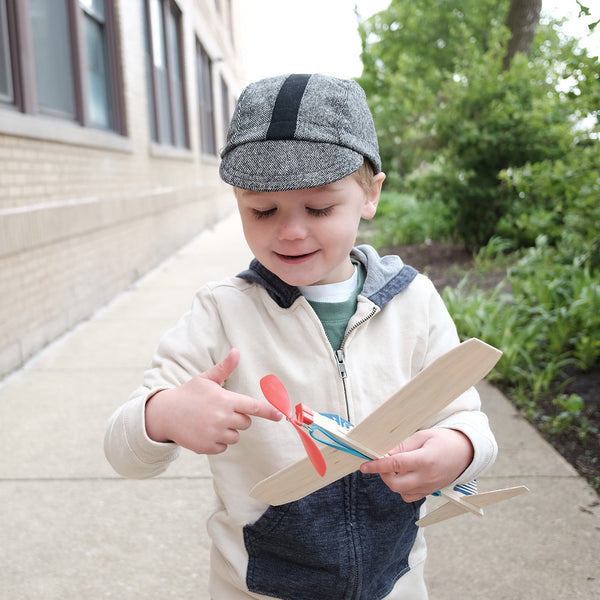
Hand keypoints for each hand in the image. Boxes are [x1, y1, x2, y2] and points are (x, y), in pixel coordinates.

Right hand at [145, 348, 281, 453]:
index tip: (280, 416)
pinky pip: (223, 447)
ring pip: (235, 437)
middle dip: (237, 418)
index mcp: (226, 400)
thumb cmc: (189, 394)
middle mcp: (223, 418)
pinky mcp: (207, 447)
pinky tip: (204, 432)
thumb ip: (225, 368)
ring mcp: (215, 433)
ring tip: (210, 421)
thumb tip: (237, 351)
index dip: (269, 412)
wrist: (165, 414)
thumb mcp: (206, 379)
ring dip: (227, 431)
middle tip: (220, 411)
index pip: (254, 407)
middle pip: (246, 423)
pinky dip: (217, 442)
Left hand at [360, 428, 473, 502]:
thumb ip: (402, 446)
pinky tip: (404, 476)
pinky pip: (409, 496)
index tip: (365, 466)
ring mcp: (429, 487)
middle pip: (395, 483)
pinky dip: (402, 488)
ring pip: (400, 492)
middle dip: (382, 474)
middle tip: (382, 462)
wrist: (466, 452)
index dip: (377, 466)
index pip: (395, 465)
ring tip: (396, 467)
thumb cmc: (444, 441)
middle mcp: (427, 477)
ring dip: (392, 480)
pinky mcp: (430, 492)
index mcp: (424, 460)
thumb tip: (384, 453)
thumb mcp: (422, 436)